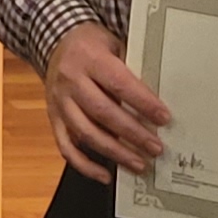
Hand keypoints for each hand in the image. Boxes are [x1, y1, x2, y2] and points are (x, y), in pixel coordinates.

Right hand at [39, 21, 168, 182]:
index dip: (142, 103)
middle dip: (132, 133)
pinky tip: (105, 175)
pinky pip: (66, 146)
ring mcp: (59, 102)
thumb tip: (160, 96)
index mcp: (89, 58)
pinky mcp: (53, 118)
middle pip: (103, 112)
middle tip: (156, 148)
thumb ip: (131, 67)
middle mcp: (71, 80)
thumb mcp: (113, 44)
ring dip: (115, 152)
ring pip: (85, 133)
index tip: (163, 118)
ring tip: (139, 164)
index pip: (119, 84)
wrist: (54, 42)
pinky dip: (84, 165)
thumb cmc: (92, 45)